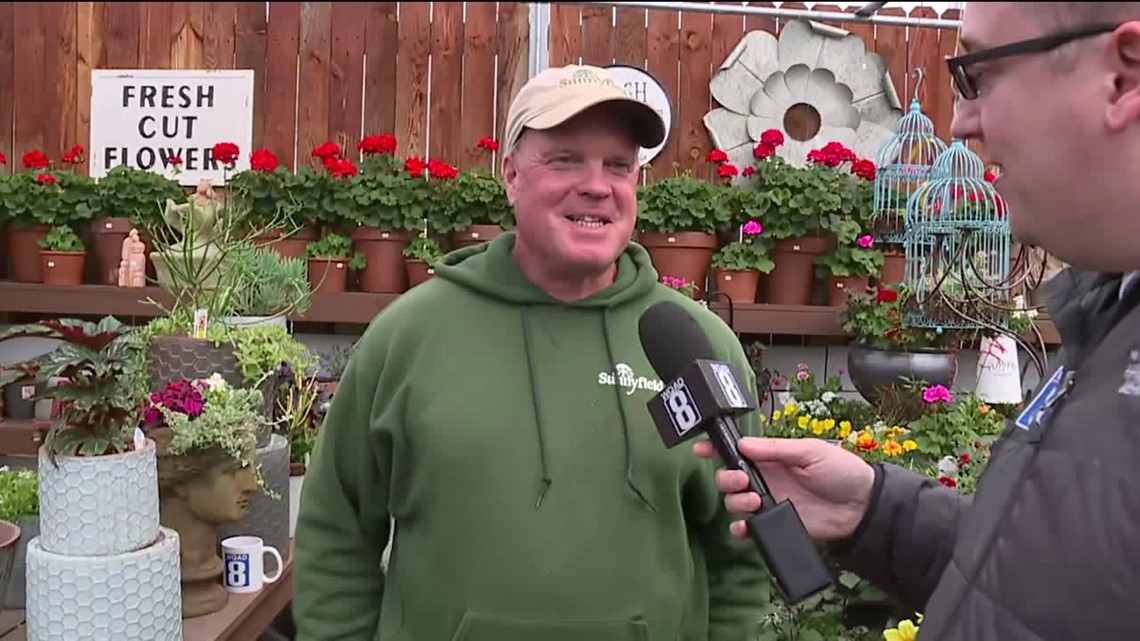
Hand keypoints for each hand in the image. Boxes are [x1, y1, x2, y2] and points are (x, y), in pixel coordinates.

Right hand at [694, 437, 875, 542]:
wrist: (862, 507)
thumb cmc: (840, 470)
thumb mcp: (809, 451)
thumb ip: (775, 449)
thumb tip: (742, 443)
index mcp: (771, 457)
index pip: (737, 451)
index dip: (716, 449)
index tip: (701, 448)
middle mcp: (764, 479)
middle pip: (728, 478)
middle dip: (726, 477)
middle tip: (742, 480)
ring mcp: (768, 503)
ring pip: (733, 502)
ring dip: (734, 501)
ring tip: (752, 500)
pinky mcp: (775, 525)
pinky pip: (748, 529)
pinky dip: (740, 528)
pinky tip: (745, 526)